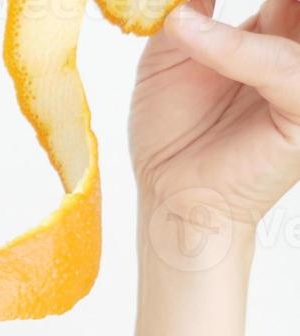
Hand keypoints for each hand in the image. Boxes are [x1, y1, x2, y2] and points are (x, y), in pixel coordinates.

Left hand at [131, 0, 299, 225]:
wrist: (170, 196)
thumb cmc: (171, 133)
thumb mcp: (171, 54)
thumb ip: (190, 7)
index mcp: (277, 30)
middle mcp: (299, 49)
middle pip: (297, 2)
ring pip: (298, 15)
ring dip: (267, 2)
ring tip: (187, 11)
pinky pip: (279, 67)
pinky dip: (230, 47)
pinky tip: (184, 32)